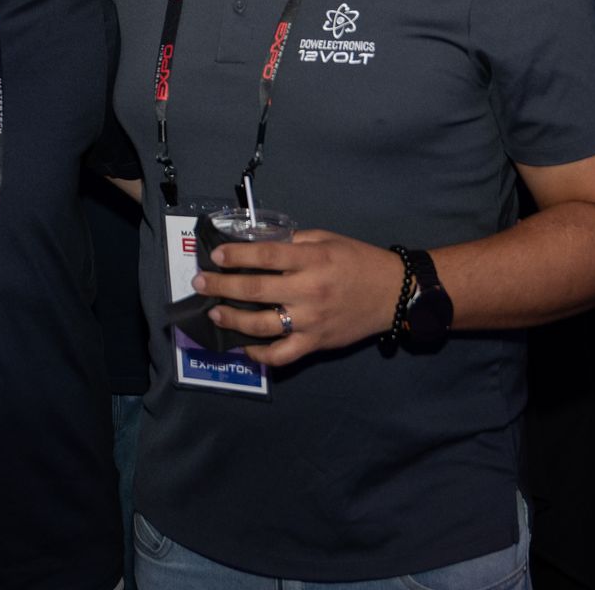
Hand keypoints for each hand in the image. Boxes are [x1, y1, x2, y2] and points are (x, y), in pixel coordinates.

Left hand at [190, 230, 402, 366]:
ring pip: (262, 325)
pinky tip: (245, 346)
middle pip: (255, 290)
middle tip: (200, 283)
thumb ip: (293, 242)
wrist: (395, 292)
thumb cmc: (359, 260)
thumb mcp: (327, 239)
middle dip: (221, 286)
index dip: (236, 255)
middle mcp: (309, 291)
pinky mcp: (316, 343)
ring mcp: (312, 321)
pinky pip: (282, 355)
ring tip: (214, 314)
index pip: (266, 256)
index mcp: (312, 260)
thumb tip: (258, 245)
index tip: (215, 256)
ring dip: (232, 320)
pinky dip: (260, 355)